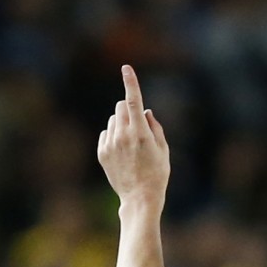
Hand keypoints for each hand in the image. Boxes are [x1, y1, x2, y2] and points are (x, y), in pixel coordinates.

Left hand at [98, 65, 169, 208]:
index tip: (126, 68)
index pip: (134, 101)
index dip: (131, 82)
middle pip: (120, 107)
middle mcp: (123, 135)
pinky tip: (123, 154)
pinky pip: (106, 134)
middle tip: (138, 124)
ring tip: (132, 145)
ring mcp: (110, 144)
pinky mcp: (102, 152)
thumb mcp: (164, 150)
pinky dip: (114, 137)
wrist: (139, 198)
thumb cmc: (157, 174)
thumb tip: (146, 111)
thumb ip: (155, 127)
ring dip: (122, 124)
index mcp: (141, 133)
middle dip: (129, 109)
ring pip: (113, 120)